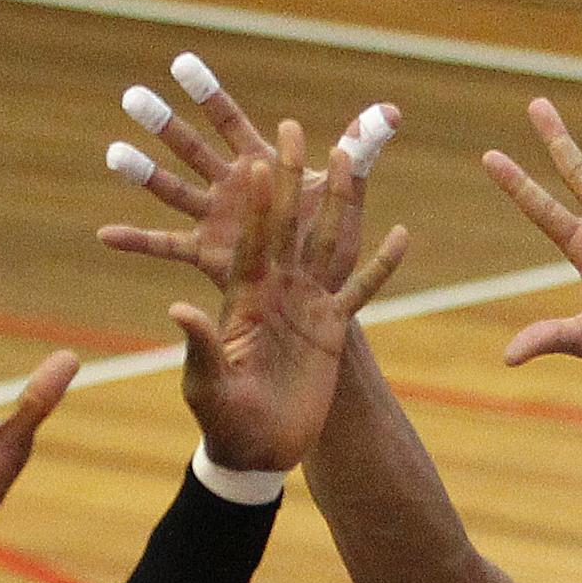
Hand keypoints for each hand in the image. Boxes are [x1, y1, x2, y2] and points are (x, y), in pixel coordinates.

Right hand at [99, 49, 404, 303]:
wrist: (318, 290)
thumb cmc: (331, 239)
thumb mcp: (347, 196)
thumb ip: (361, 152)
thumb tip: (388, 112)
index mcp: (261, 166)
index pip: (230, 121)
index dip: (207, 92)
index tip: (180, 62)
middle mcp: (231, 188)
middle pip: (192, 148)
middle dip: (164, 123)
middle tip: (131, 96)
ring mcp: (215, 221)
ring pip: (173, 191)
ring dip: (143, 173)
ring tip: (113, 153)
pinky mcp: (207, 256)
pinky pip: (166, 247)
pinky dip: (136, 240)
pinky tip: (105, 234)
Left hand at [101, 91, 408, 471]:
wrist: (254, 452)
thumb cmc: (221, 420)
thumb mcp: (206, 384)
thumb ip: (199, 345)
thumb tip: (179, 307)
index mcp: (242, 298)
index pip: (249, 241)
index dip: (253, 204)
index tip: (257, 161)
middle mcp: (275, 291)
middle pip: (288, 225)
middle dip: (292, 179)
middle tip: (296, 130)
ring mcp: (305, 305)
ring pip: (329, 244)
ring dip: (340, 203)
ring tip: (350, 158)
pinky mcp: (332, 329)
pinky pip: (363, 291)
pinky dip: (383, 266)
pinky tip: (402, 235)